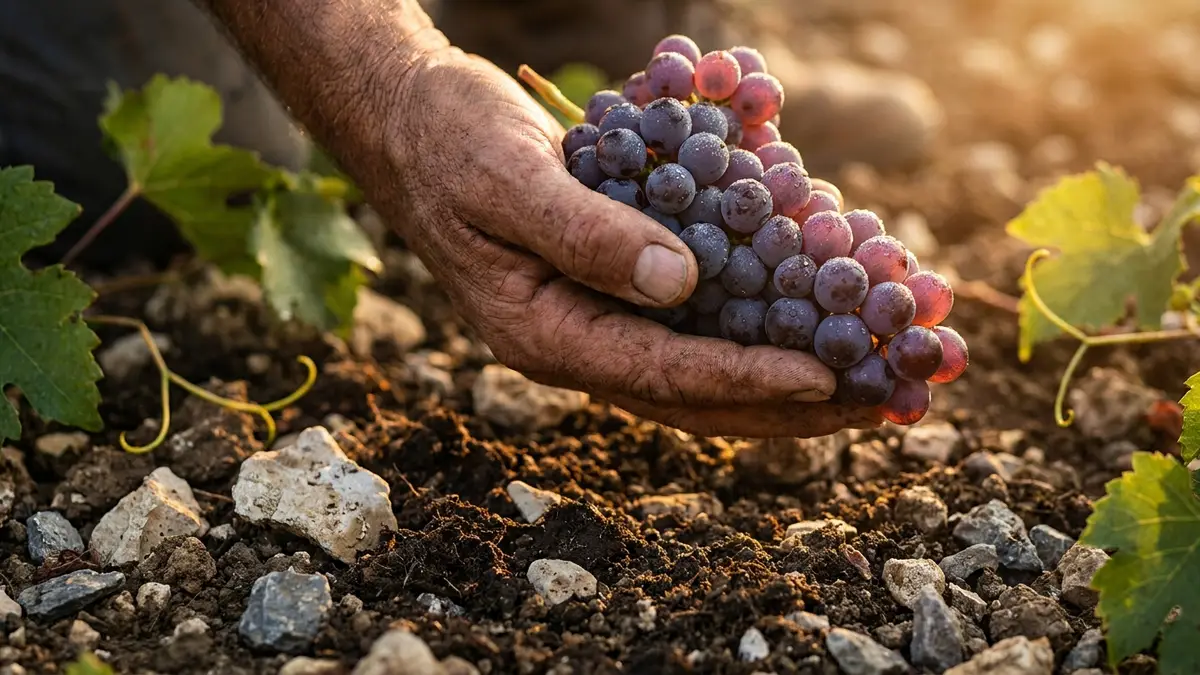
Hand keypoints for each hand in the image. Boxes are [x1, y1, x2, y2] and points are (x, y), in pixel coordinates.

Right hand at [381, 46, 881, 436]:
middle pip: (699, 395)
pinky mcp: (620, 284)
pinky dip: (763, 319)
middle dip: (791, 403)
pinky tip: (820, 310)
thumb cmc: (447, 143)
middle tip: (881, 404)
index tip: (828, 377)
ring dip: (791, 374)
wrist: (413, 119)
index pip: (660, 376)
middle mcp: (581, 341)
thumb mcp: (507, 181)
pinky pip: (701, 320)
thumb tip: (679, 286)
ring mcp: (601, 318)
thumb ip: (584, 236)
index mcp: (545, 335)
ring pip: (709, 366)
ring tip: (874, 378)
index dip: (746, 378)